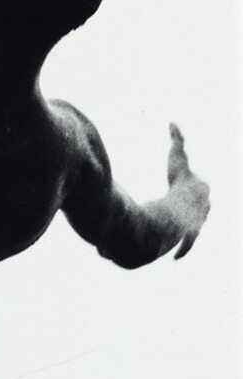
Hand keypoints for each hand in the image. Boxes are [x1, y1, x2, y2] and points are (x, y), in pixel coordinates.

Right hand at [165, 123, 209, 258]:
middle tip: (183, 208)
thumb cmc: (177, 188)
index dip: (193, 186)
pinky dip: (180, 250)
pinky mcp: (188, 239)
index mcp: (202, 191)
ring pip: (193, 226)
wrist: (176, 216)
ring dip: (186, 230)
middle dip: (194, 208)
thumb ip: (176, 140)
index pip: (201, 186)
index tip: (188, 187)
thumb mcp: (176, 159)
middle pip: (200, 207)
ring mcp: (197, 225)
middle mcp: (204, 209)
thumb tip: (173, 121)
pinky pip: (185, 244)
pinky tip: (177, 258)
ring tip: (177, 232)